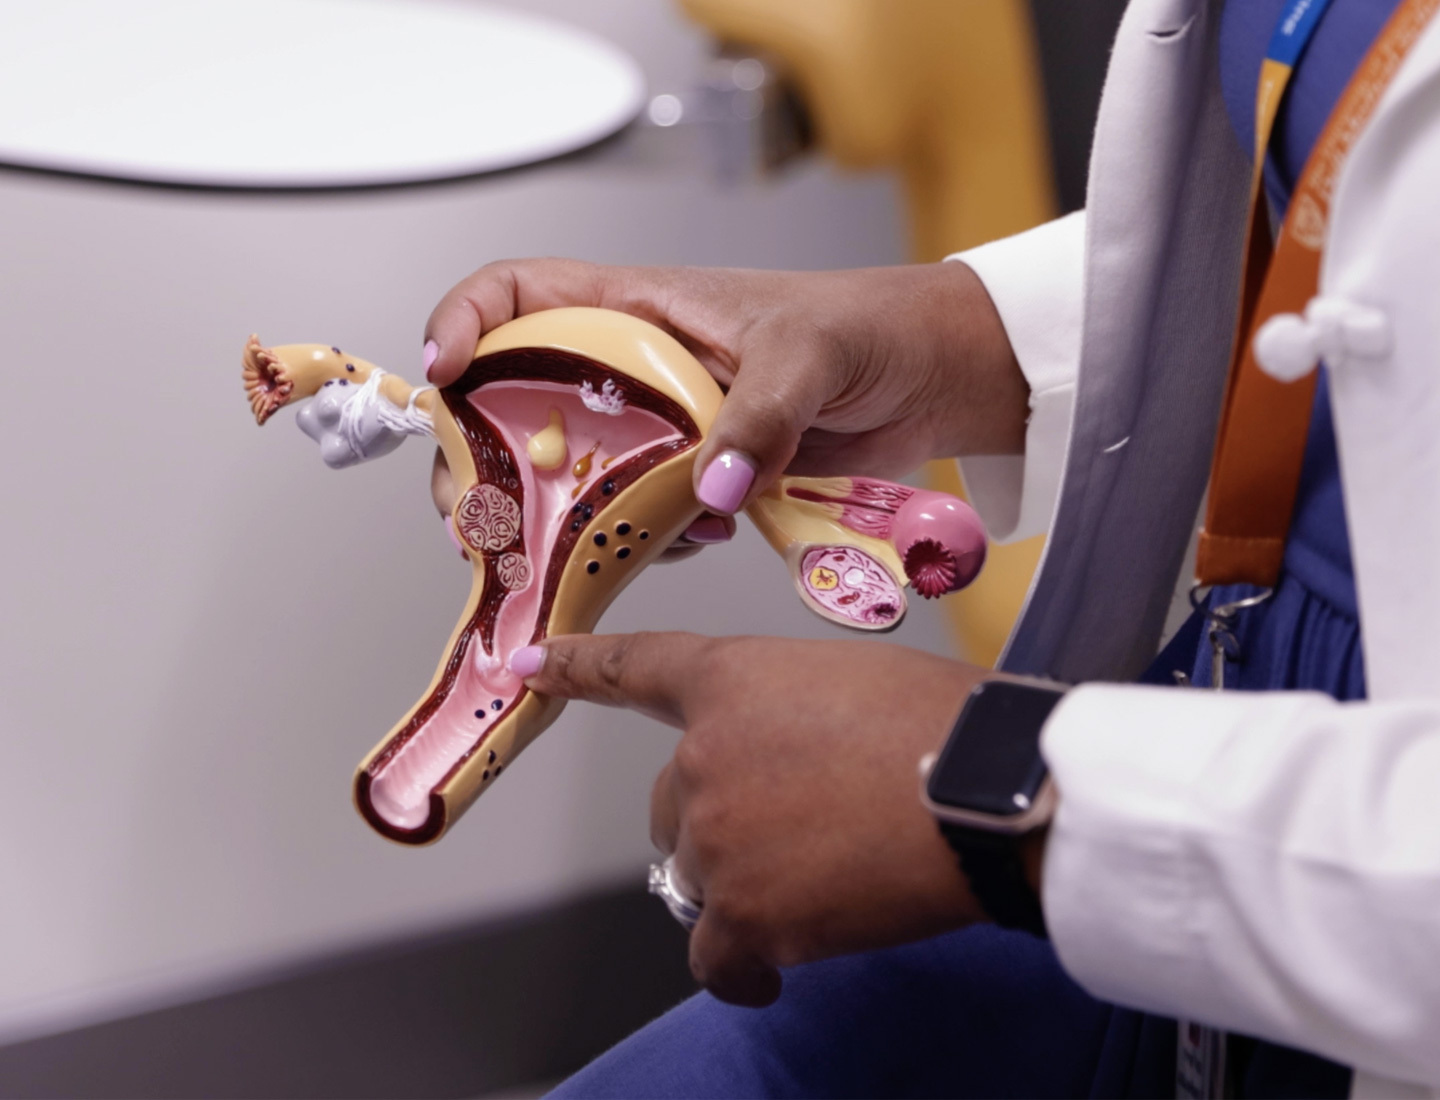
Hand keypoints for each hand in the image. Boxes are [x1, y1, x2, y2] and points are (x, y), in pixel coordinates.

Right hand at [423, 260, 1026, 512]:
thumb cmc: (867, 329)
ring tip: (558, 554)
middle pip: (515, 402)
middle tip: (475, 513)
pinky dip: (634, 542)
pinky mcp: (693, 479)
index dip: (463, 324)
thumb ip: (757, 418)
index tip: (445, 378)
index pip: (516, 294)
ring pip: (571, 473)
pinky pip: (634, 517)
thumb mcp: (806, 356)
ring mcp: (660, 428)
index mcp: (638, 308)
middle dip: (482, 458)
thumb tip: (709, 489)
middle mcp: (632, 367)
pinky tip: (675, 545)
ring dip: (556, 518)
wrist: (929, 379)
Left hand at [512, 631, 996, 1005]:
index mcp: (732, 680)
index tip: (535, 667)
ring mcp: (715, 837)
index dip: (581, 669)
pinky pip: (714, 955)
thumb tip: (805, 771)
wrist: (983, 789)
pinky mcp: (743, 914)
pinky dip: (740, 965)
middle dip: (717, 818)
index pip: (636, 669)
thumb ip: (798, 716)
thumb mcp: (859, 683)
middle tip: (793, 827)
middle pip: (669, 803)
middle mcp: (702, 755)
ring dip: (743, 881)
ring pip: (698, 875)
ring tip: (824, 879)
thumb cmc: (949, 723)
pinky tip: (772, 967)